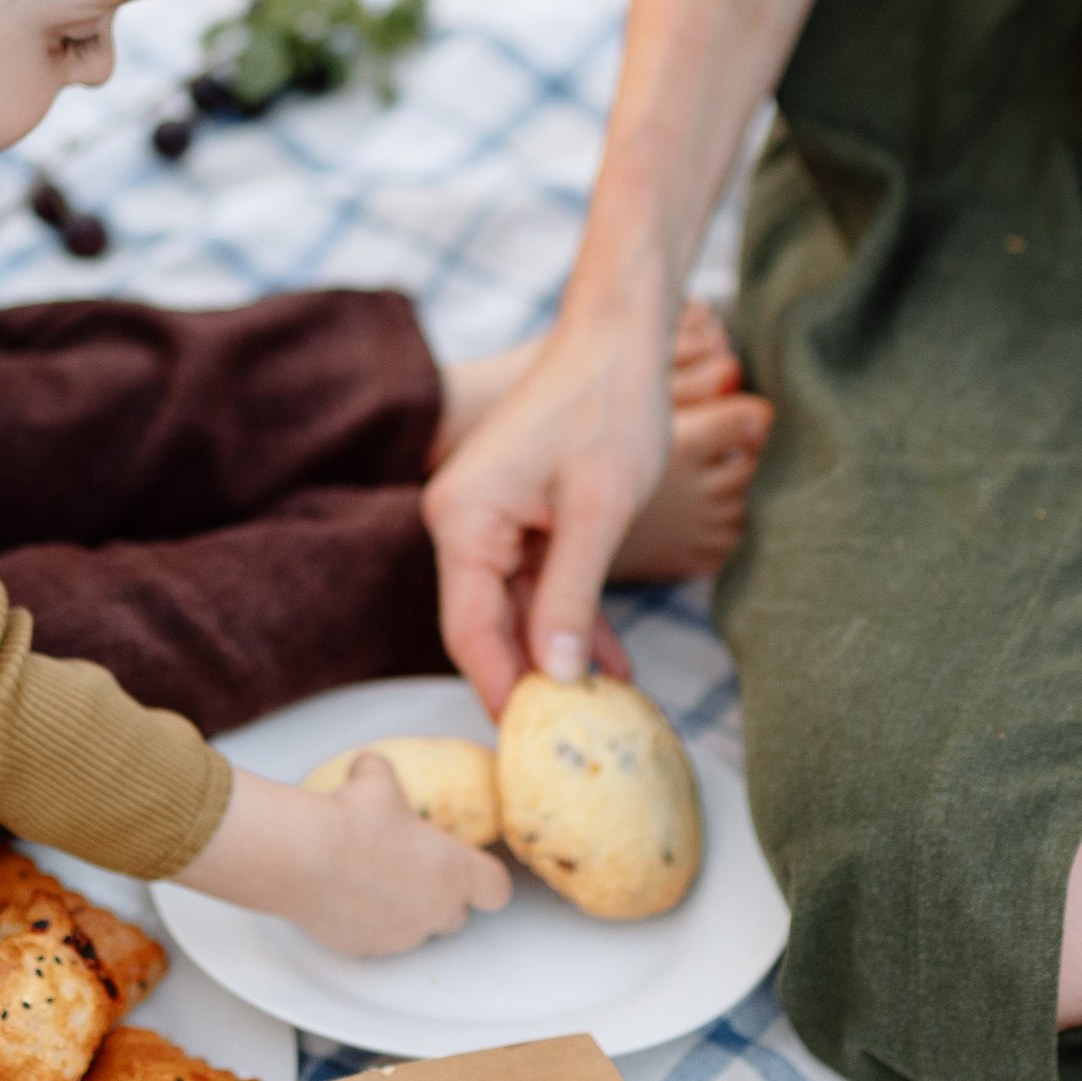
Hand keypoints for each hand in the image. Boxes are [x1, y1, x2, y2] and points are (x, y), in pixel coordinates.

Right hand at [174, 757, 510, 958]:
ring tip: (372, 880)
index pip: (497, 889)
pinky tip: (344, 897)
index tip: (470, 866)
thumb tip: (369, 767)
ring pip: (414, 930)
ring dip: (403, 911)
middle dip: (440, 896)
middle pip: (456, 915)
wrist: (305, 857)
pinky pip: (374, 939)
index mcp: (454, 871)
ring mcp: (400, 935)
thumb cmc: (353, 818)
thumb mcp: (375, 781)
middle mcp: (434, 910)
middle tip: (414, 869)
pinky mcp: (364, 948)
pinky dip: (366, 923)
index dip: (485, 878)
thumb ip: (382, 775)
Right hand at [422, 310, 664, 717]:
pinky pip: (537, 579)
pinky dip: (571, 614)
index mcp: (463, 520)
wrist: (619, 339)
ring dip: (558, 651)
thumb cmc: (607, 408)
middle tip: (572, 738)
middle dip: (531, 678)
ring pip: (516, 606)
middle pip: (486, 623)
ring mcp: (489, 517)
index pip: (468, 629)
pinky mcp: (518, 513)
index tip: (531, 742)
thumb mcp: (597, 512)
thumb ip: (571, 596)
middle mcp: (462, 521)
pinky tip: (610, 659)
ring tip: (605, 707)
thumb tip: (553, 676)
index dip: (500, 688)